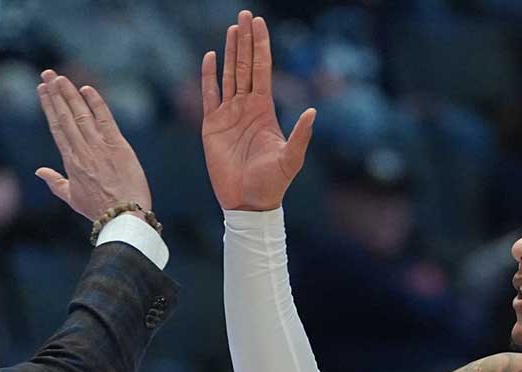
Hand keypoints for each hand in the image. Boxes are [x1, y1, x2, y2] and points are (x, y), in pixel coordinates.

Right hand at [34, 70, 151, 221]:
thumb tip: (39, 171)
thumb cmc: (98, 210)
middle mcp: (82, 150)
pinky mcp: (118, 145)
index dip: (49, 107)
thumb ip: (55, 182)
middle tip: (47, 74)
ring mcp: (99, 147)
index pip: (56, 128)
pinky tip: (87, 90)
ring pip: (81, 114)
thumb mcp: (72, 198)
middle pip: (65, 116)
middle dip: (55, 93)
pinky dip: (96, 103)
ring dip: (70, 94)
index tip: (42, 91)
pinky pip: (105, 119)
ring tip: (61, 77)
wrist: (123, 216)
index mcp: (70, 162)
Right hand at [201, 9, 315, 210]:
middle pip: (245, 65)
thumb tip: (312, 111)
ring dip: (230, 52)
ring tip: (232, 28)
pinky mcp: (212, 126)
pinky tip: (210, 57)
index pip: (262, 69)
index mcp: (265, 109)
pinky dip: (209, 77)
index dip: (261, 46)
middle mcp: (247, 107)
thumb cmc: (272, 184)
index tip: (259, 23)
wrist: (248, 203)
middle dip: (246, 40)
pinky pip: (209, 95)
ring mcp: (229, 115)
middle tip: (244, 15)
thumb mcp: (291, 159)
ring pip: (229, 75)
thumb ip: (300, 135)